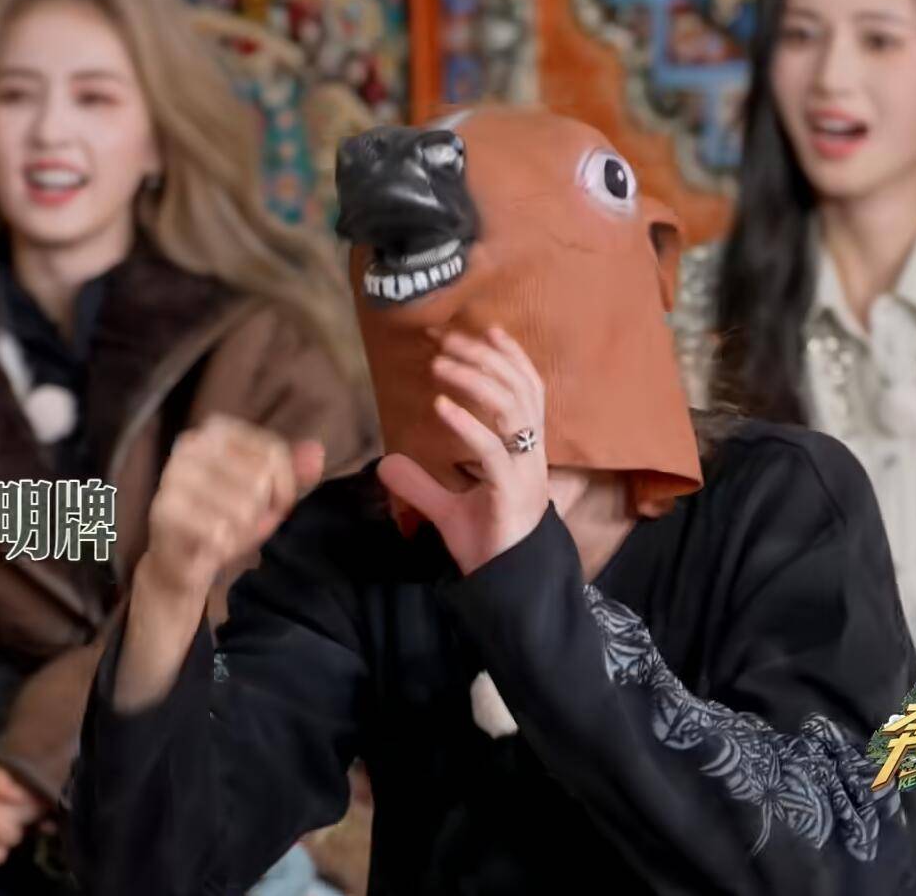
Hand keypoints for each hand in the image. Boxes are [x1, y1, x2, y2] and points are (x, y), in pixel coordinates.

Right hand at [141, 413, 326, 601]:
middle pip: (260, 477)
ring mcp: (174, 475)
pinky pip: (219, 529)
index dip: (286, 484)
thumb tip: (317, 453)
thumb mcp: (265, 494)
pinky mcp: (165, 510)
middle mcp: (191, 444)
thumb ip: (292, 472)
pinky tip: (212, 545)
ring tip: (226, 532)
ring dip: (243, 530)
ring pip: (243, 505)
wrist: (179, 560)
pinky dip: (224, 544)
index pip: (273, 450)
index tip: (278, 503)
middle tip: (245, 522)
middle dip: (263, 509)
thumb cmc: (224, 518)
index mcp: (216, 430)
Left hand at [377, 326, 549, 574]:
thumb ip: (419, 484)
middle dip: (484, 357)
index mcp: (525, 451)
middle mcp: (530, 455)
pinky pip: (492, 452)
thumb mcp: (446, 510)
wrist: (507, 588)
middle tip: (447, 338)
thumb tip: (385, 462)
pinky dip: (467, 425)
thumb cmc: (488, 547)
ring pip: (511, 411)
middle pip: (518, 390)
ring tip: (439, 364)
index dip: (511, 357)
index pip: (527, 390)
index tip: (485, 328)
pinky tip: (441, 406)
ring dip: (474, 380)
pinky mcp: (511, 494)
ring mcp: (524, 472)